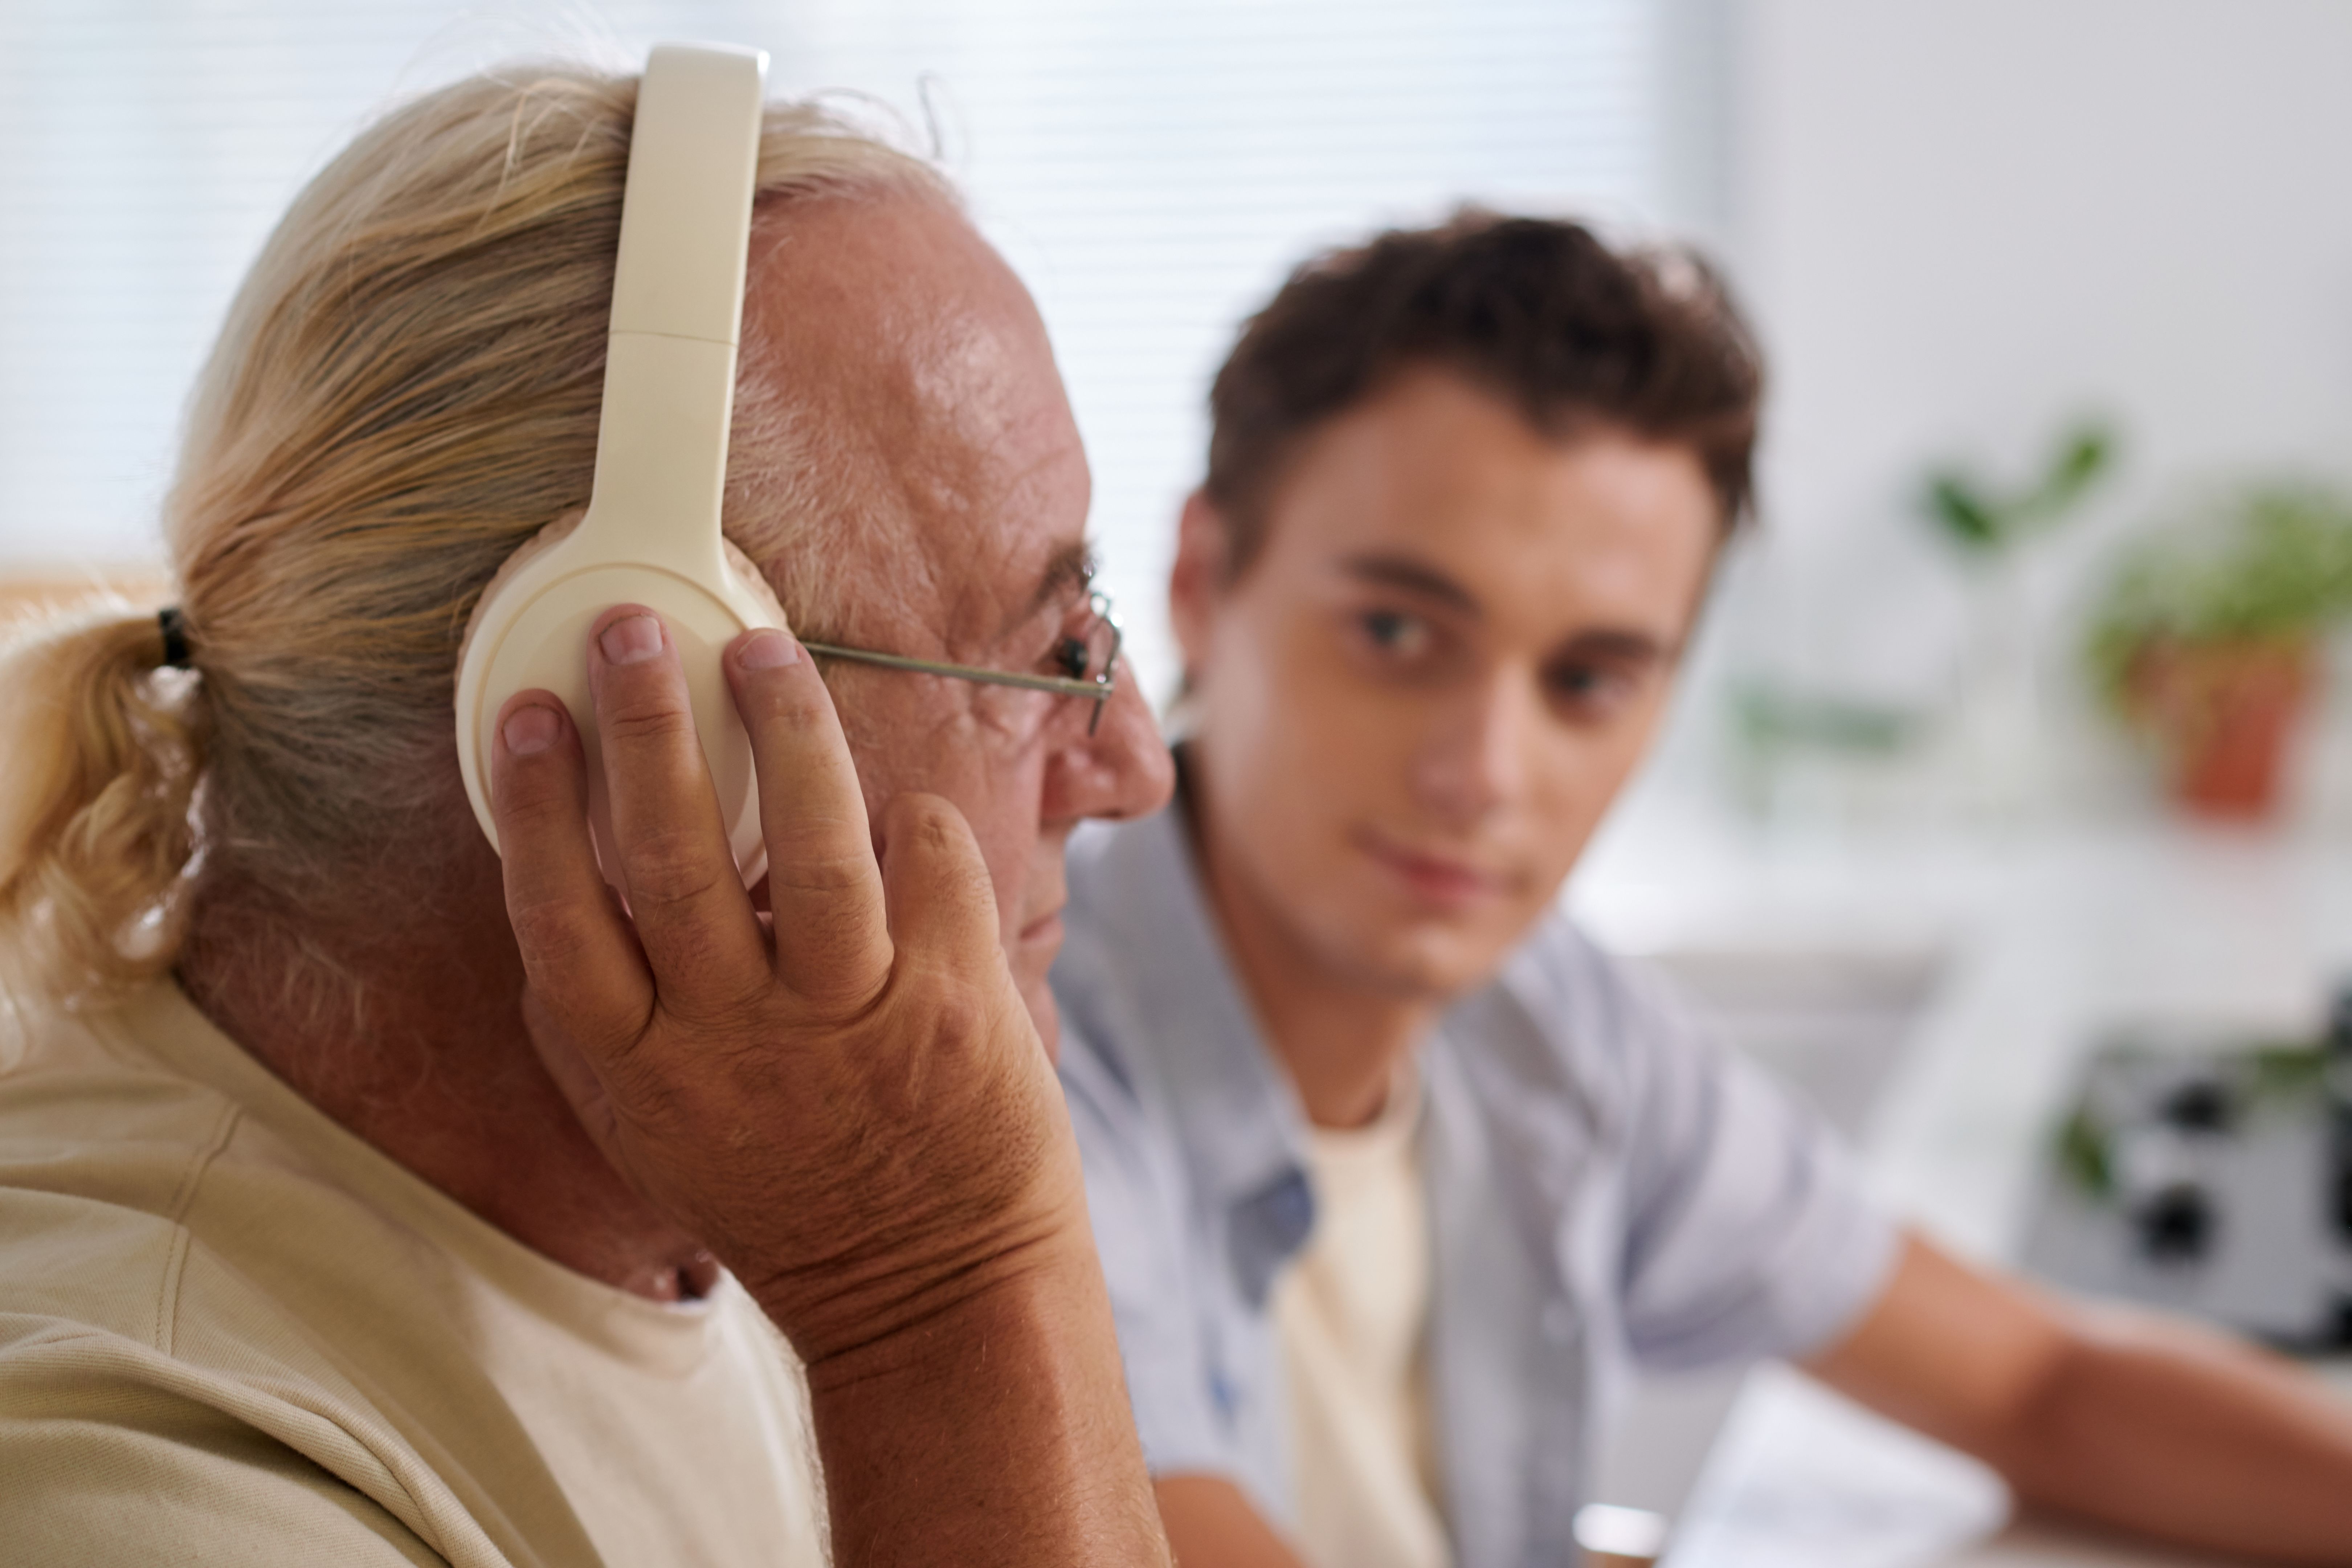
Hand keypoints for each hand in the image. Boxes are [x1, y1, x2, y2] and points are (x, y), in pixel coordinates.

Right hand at [488, 605, 1085, 1359]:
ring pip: (815, 851)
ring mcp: (850, 1024)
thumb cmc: (786, 1191)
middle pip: (673, 858)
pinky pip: (930, 868)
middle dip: (645, 728)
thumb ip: (616, 1015)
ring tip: (762, 654)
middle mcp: (736, 1043)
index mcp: (643, 1070)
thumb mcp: (661, 1122)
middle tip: (629, 630)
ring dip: (788, 735)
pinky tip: (900, 805)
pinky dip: (915, 819)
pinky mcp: (953, 1010)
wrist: (931, 1293)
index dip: (534, 807)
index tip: (526, 710)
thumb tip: (575, 873)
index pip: (561, 918)